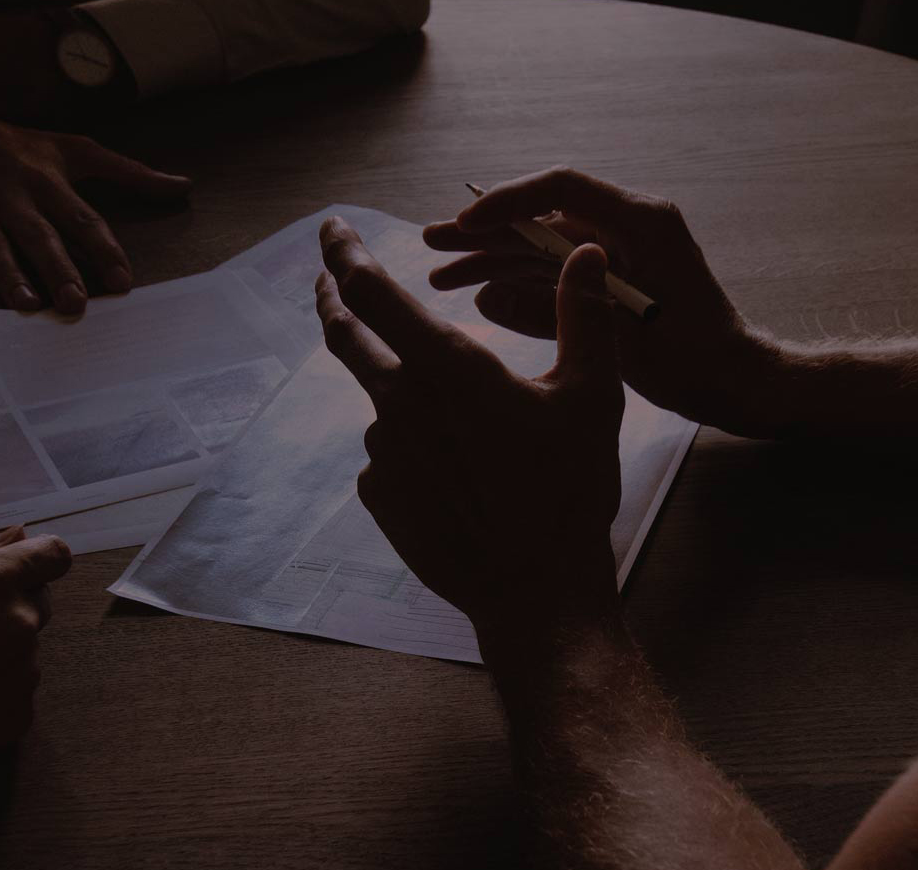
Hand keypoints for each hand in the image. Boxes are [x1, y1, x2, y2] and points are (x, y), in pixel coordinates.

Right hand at [0, 87, 189, 312]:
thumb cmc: (17, 146)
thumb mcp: (75, 150)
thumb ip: (130, 173)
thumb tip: (184, 186)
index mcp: (48, 183)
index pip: (83, 220)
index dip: (104, 250)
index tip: (123, 282)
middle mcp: (13, 197)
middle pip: (40, 236)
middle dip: (58, 268)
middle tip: (76, 303)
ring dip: (8, 275)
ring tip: (26, 304)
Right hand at [0, 527, 71, 825]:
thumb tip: (19, 533)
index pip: (52, 555)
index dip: (38, 560)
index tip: (18, 572)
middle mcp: (17, 622)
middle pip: (37, 604)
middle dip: (7, 609)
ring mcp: (22, 674)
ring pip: (23, 652)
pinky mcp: (18, 717)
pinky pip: (15, 693)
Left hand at [314, 217, 625, 646]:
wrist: (537, 592)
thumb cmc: (569, 492)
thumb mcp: (591, 396)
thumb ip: (584, 315)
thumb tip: (586, 250)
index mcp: (449, 367)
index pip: (373, 292)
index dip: (344, 254)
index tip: (330, 229)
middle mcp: (402, 404)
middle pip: (347, 337)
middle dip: (332, 299)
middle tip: (326, 277)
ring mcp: (384, 453)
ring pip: (384, 401)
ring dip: (407, 394)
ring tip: (474, 434)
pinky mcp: (380, 495)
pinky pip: (389, 454)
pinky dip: (414, 448)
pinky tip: (461, 476)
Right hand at [425, 167, 790, 437]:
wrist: (739, 384)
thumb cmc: (699, 360)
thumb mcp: (623, 338)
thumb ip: (554, 313)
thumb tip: (488, 296)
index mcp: (641, 222)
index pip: (562, 188)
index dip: (507, 201)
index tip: (464, 224)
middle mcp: (627, 227)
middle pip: (543, 218)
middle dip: (486, 233)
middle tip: (431, 243)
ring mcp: (618, 254)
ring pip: (543, 248)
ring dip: (494, 260)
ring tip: (440, 274)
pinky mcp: (613, 281)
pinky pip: (557, 275)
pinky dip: (519, 284)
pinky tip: (479, 296)